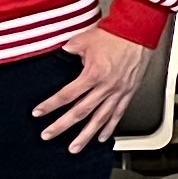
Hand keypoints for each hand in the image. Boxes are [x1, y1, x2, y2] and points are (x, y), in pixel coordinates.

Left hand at [38, 30, 149, 152]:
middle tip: (48, 135)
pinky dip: (109, 128)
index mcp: (93, 74)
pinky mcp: (128, 93)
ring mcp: (118, 92)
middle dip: (62, 126)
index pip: (66, 95)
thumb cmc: (115, 34)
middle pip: (80, 112)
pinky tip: (102, 137)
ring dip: (86, 135)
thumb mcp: (84, 40)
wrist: (139, 31)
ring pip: (100, 119)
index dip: (50, 105)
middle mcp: (106, 87)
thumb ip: (70, 50)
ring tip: (74, 148)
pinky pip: (118, 114)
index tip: (38, 113)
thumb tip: (60, 55)